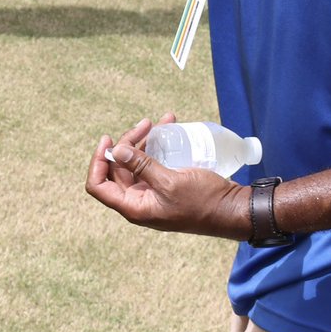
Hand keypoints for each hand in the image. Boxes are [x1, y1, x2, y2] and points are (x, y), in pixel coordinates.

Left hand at [85, 115, 249, 239]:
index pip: (98, 186)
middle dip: (127, 143)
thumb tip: (116, 150)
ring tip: (158, 121)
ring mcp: (152, 192)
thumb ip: (141, 166)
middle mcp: (138, 200)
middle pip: (118, 168)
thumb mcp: (169, 182)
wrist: (233, 210)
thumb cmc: (203, 201)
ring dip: (143, 140)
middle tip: (145, 124)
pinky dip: (158, 145)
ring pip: (136, 162)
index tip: (108, 140)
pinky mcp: (166, 184)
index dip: (97, 162)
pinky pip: (153, 162)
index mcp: (133, 207)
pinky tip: (169, 126)